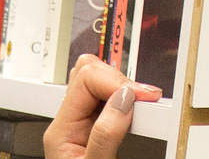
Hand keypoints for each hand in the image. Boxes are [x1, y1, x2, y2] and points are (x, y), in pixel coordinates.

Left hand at [44, 54, 162, 158]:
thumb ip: (106, 135)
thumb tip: (123, 100)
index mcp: (61, 130)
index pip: (84, 80)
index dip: (116, 83)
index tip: (142, 97)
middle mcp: (69, 123)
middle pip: (89, 73)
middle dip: (121, 80)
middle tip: (147, 98)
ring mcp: (82, 126)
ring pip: (99, 84)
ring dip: (124, 88)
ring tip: (146, 103)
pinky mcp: (97, 132)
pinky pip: (109, 102)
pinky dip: (128, 100)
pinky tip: (140, 110)